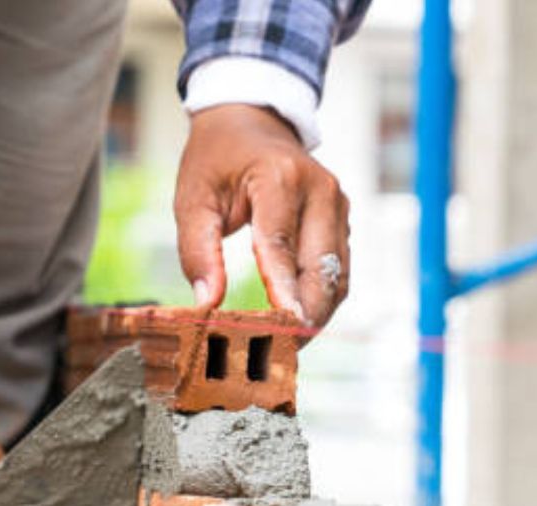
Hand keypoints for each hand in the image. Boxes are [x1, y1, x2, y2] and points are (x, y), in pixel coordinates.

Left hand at [175, 104, 350, 341]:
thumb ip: (198, 250)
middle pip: (321, 269)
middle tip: (278, 353)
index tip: (284, 329)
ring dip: (316, 314)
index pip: (282, 245)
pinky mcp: (343, 220)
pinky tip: (299, 321)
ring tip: (287, 346)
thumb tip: (206, 304)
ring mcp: (339, 206)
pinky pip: (339, 271)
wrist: (252, 120)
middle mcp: (321, 191)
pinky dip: (321, 299)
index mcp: (280, 178)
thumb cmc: (217, 159)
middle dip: (304, 316)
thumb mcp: (193, 198)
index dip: (283, 291)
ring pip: (337, 277)